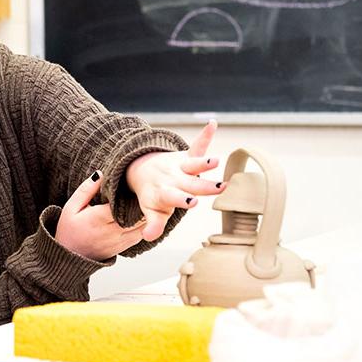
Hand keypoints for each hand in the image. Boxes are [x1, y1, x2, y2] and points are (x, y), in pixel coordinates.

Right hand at [55, 170, 145, 260]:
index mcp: (96, 220)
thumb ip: (86, 190)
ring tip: (146, 201)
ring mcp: (118, 241)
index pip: (120, 205)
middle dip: (141, 204)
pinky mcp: (123, 247)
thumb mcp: (71, 207)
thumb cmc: (69, 230)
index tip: (134, 184)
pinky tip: (143, 214)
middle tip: (145, 189)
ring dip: (145, 215)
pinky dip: (143, 224)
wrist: (69, 257)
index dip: (129, 195)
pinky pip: (139, 234)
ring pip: (141, 227)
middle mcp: (110, 232)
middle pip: (134, 216)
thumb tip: (101, 174)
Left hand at [126, 120, 225, 241]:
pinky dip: (205, 134)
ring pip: (194, 164)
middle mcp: (174, 178)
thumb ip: (152, 224)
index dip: (182, 199)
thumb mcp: (151, 211)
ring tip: (216, 160)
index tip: (193, 202)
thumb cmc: (153, 196)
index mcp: (165, 193)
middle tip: (219, 188)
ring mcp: (180, 166)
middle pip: (191, 183)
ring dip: (204, 162)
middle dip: (203, 185)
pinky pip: (197, 145)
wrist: (141, 171)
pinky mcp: (186, 156)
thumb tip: (147, 238)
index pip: (174, 197)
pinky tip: (212, 123)